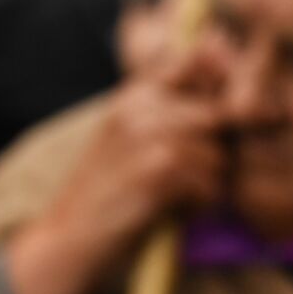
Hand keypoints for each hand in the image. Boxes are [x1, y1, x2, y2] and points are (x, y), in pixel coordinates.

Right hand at [5, 70, 226, 293]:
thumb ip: (177, 106)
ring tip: (178, 196)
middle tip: (191, 177)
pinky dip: (199, 204)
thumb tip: (223, 54)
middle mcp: (140, 105)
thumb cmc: (112, 191)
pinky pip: (210, 183)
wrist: (69, 239)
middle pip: (218, 114)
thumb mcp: (136, 137)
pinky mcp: (157, 169)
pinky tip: (174, 210)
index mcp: (135, 92)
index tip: (209, 128)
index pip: (195, 62)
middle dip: (217, 150)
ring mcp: (148, 134)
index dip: (217, 92)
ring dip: (208, 182)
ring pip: (218, 153)